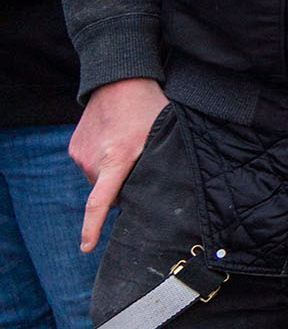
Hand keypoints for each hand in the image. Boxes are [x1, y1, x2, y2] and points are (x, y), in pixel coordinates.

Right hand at [69, 77, 166, 252]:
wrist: (119, 81)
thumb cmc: (148, 107)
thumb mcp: (162, 135)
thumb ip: (159, 162)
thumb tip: (171, 188)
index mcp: (117, 160)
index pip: (100, 202)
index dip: (92, 227)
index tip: (86, 247)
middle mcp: (94, 160)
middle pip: (108, 192)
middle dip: (123, 186)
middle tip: (139, 163)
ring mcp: (81, 154)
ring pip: (98, 179)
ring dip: (112, 172)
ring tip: (126, 146)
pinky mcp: (74, 148)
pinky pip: (90, 165)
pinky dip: (102, 161)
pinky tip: (114, 141)